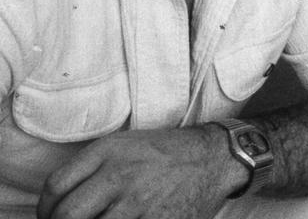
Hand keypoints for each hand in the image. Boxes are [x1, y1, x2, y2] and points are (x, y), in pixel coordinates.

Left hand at [36, 125, 243, 218]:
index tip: (50, 217)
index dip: (45, 209)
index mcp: (108, 152)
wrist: (215, 157)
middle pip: (67, 215)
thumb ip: (89, 167)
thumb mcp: (123, 144)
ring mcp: (139, 202)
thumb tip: (58, 201)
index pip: (55, 187)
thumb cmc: (166, 152)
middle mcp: (120, 175)